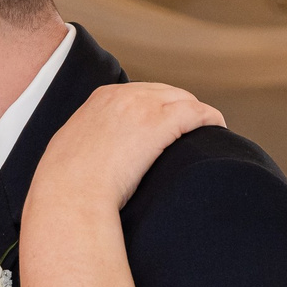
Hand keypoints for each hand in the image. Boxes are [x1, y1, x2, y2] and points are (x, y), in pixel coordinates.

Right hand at [35, 82, 222, 207]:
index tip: (168, 126)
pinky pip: (196, 113)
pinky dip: (211, 119)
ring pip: (184, 100)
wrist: (70, 193)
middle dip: (181, 108)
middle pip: (166, 92)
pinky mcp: (159, 123)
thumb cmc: (67, 186)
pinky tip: (219, 130)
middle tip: (194, 131)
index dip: (159, 108)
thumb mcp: (71, 152)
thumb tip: (93, 161)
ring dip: (198, 114)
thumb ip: (88, 145)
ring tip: (210, 132)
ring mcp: (142, 107)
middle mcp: (123, 95)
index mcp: (101, 99)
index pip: (141, 93)